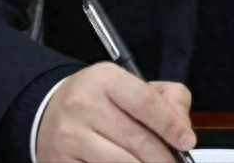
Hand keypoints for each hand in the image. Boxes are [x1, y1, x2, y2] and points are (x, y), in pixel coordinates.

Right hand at [36, 61, 195, 161]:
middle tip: (176, 162)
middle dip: (164, 157)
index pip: (145, 102)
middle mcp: (83, 105)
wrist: (46, 110)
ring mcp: (69, 138)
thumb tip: (181, 123)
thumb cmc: (95, 98)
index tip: (186, 141)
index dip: (170, 124)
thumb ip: (163, 96)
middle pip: (137, 139)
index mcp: (104, 79)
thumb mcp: (127, 83)